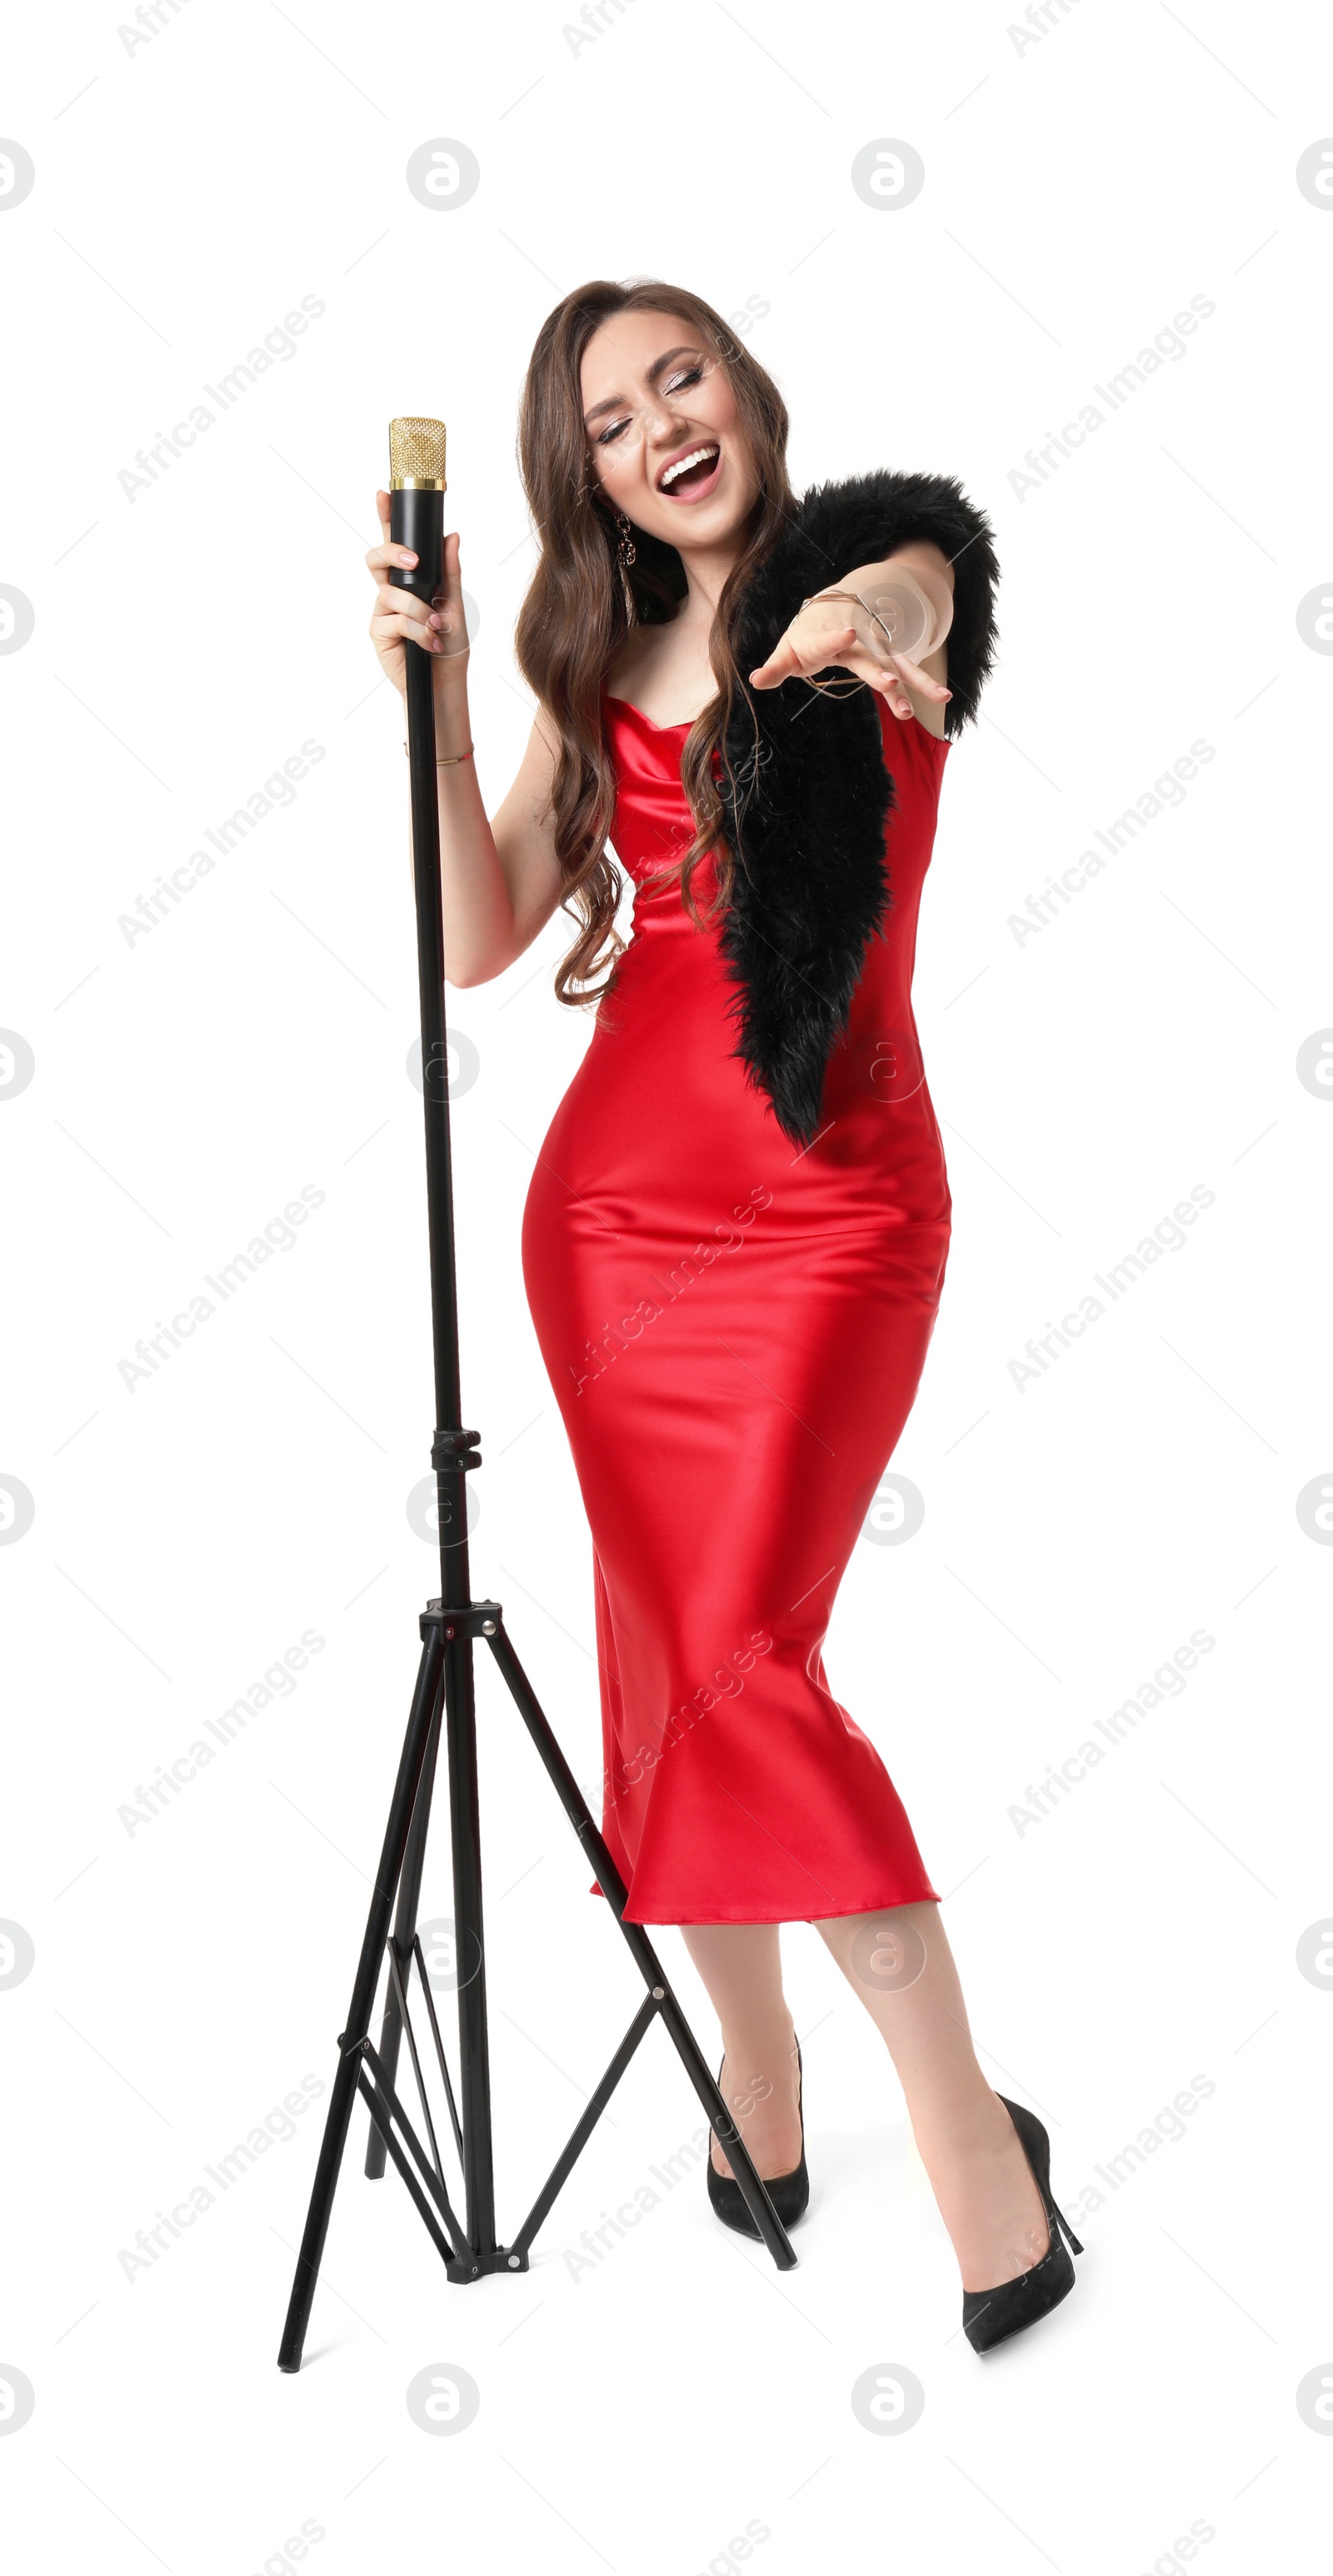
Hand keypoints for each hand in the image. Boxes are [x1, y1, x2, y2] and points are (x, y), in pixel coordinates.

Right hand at [366, 491, 469, 698]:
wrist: (445, 681)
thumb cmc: (450, 643)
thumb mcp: (455, 602)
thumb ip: (451, 570)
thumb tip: (452, 535)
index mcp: (409, 579)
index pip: (395, 543)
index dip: (385, 518)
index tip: (383, 494)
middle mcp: (391, 591)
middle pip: (375, 558)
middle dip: (392, 553)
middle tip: (415, 562)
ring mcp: (382, 611)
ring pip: (390, 594)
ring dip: (418, 609)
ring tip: (436, 625)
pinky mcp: (378, 633)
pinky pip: (393, 620)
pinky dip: (416, 630)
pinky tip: (430, 641)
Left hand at [748, 593, 948, 722]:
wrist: (834, 604)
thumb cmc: (806, 634)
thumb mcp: (787, 648)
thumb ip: (775, 667)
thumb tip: (754, 681)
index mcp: (824, 636)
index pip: (828, 640)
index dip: (837, 637)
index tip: (850, 634)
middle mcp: (855, 640)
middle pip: (868, 659)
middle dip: (879, 671)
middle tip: (889, 684)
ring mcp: (875, 648)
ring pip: (895, 666)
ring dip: (913, 684)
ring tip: (936, 699)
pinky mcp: (888, 657)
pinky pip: (906, 673)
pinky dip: (921, 685)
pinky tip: (942, 698)